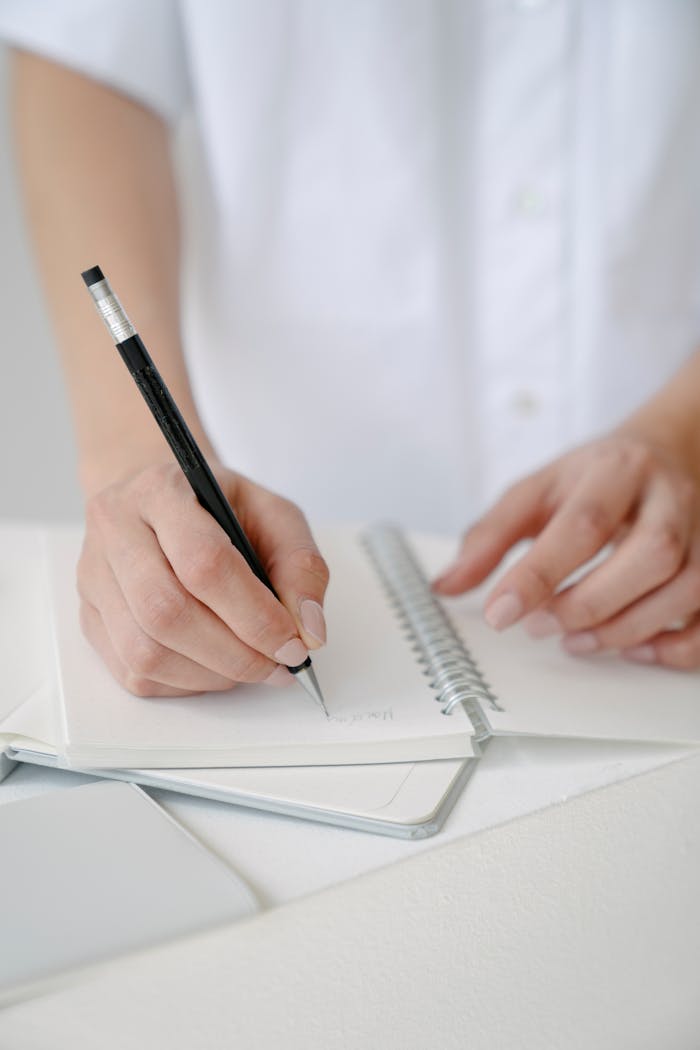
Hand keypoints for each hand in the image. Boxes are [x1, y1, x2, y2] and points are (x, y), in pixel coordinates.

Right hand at [78, 462, 328, 695]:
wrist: (159, 501)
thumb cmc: (219, 507)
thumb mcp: (274, 515)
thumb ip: (302, 566)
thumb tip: (309, 630)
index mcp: (161, 491)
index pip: (204, 563)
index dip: (255, 615)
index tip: (294, 643)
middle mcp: (115, 529)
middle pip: (166, 613)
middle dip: (235, 654)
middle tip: (277, 666)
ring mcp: (94, 576)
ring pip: (144, 652)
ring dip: (210, 675)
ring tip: (249, 666)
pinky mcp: (90, 617)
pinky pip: (133, 673)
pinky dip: (184, 683)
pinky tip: (213, 666)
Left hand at [433, 433, 699, 668]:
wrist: (662, 452)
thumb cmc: (593, 478)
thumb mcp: (534, 492)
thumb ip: (489, 537)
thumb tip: (447, 586)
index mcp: (615, 470)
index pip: (584, 522)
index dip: (540, 573)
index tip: (500, 612)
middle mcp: (668, 498)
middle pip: (650, 554)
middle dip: (590, 603)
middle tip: (541, 626)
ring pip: (686, 586)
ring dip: (627, 628)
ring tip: (576, 641)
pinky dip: (675, 645)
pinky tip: (633, 649)